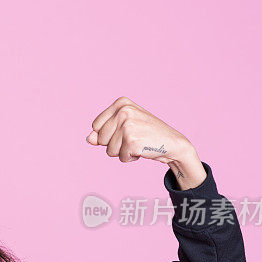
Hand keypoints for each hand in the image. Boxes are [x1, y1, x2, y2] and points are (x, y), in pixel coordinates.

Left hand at [85, 96, 205, 188]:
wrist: (173, 143)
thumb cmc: (147, 135)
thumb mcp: (124, 128)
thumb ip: (103, 132)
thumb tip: (89, 139)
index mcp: (121, 103)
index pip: (95, 126)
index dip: (107, 135)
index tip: (125, 131)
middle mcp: (123, 111)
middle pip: (100, 139)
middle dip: (114, 144)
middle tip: (133, 138)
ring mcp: (128, 125)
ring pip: (109, 150)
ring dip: (123, 152)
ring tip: (138, 144)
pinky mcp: (132, 140)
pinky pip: (121, 157)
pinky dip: (130, 158)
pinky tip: (142, 150)